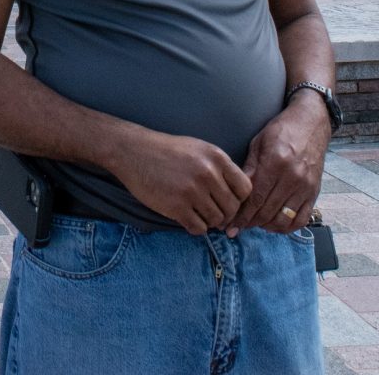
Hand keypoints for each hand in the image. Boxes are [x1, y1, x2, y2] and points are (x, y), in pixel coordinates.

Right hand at [107, 129, 251, 234]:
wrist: (133, 151)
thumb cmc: (167, 151)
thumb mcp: (199, 149)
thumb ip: (220, 168)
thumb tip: (238, 195)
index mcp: (216, 158)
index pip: (245, 189)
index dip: (239, 199)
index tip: (227, 201)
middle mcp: (208, 174)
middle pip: (232, 208)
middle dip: (224, 214)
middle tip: (211, 211)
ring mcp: (192, 191)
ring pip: (216, 220)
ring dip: (209, 221)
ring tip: (196, 212)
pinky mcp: (177, 207)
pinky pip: (199, 228)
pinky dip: (195, 227)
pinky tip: (186, 217)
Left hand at [224, 94, 330, 236]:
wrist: (311, 124)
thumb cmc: (281, 130)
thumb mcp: (258, 143)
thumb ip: (249, 168)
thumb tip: (234, 191)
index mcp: (275, 163)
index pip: (255, 198)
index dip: (241, 215)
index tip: (230, 225)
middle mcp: (292, 178)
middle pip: (267, 211)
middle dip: (249, 223)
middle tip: (236, 228)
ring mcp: (305, 187)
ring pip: (283, 219)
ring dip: (266, 226)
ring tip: (253, 224)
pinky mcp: (314, 192)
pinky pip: (301, 219)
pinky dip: (287, 227)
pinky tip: (274, 225)